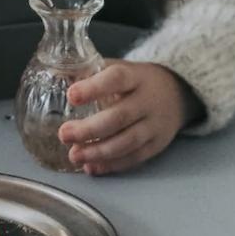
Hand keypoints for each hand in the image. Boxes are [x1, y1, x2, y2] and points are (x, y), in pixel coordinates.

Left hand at [57, 60, 202, 175]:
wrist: (178, 94)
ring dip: (98, 152)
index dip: (94, 88)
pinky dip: (111, 165)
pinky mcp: (156, 145)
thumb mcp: (121, 68)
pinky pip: (133, 158)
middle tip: (64, 134)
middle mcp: (148, 101)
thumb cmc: (137, 81)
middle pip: (120, 117)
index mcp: (136, 77)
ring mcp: (154, 125)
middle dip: (89, 129)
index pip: (117, 79)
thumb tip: (56, 74)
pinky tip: (91, 166)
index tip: (71, 96)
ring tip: (74, 155)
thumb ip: (91, 72)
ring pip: (127, 142)